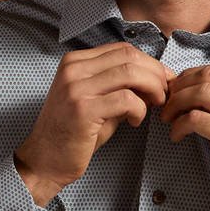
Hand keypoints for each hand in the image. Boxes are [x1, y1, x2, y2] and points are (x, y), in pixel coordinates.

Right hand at [16, 42, 176, 194]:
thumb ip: (122, 87)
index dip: (149, 63)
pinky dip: (139, 110)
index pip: (122, 49)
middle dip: (155, 74)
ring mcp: (76, 88)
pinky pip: (126, 99)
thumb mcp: (97, 102)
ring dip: (152, 89)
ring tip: (155, 106)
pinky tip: (134, 122)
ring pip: (130, 73)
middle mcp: (73, 69)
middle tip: (164, 94)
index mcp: (75, 62)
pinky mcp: (83, 109)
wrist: (45, 161)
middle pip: (129, 56)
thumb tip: (156, 80)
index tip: (163, 80)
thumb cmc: (72, 134)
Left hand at [159, 62, 209, 210]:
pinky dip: (179, 125)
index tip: (176, 90)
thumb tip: (194, 86)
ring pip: (201, 93)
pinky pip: (196, 119)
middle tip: (167, 103)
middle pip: (209, 77)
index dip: (191, 76)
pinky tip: (177, 135)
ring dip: (176, 104)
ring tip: (168, 119)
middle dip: (180, 88)